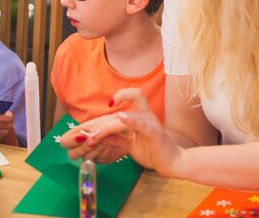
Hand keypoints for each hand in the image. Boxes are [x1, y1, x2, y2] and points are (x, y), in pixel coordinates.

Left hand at [60, 88, 183, 175]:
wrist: (172, 163)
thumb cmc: (153, 151)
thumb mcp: (130, 143)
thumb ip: (115, 138)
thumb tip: (96, 136)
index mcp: (141, 114)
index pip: (133, 95)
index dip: (121, 95)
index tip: (109, 105)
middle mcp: (145, 114)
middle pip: (119, 111)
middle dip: (99, 124)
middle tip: (86, 137)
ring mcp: (149, 122)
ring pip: (122, 119)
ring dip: (105, 129)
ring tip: (92, 138)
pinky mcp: (153, 133)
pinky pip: (139, 124)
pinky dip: (129, 120)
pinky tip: (120, 117)